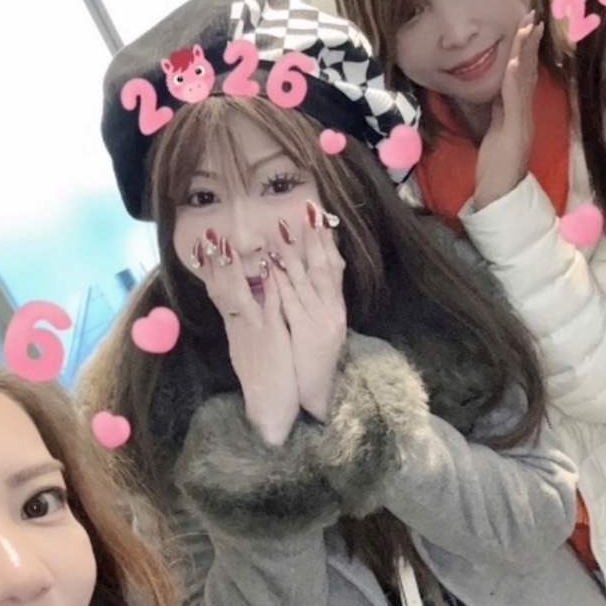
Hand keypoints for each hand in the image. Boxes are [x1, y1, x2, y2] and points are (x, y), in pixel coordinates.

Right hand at [196, 230, 299, 445]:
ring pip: (239, 294)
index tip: (205, 248)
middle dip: (216, 262)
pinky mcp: (271, 336)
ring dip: (234, 268)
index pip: (218, 293)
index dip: (211, 270)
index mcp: (235, 328)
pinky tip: (266, 269)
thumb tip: (240, 308)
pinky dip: (266, 286)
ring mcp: (254, 330)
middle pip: (222, 289)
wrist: (269, 406)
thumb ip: (244, 326)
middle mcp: (240, 326)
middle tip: (209, 236)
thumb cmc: (263, 379)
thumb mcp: (248, 349)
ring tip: (227, 244)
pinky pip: (268, 306)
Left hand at [269, 202, 346, 421]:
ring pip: (305, 281)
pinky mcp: (301, 332)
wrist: (315, 395)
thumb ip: (313, 305)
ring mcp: (318, 321)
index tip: (320, 217)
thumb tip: (310, 280)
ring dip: (294, 253)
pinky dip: (280, 281)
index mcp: (334, 310)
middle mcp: (331, 312)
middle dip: (316, 238)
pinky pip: (289, 302)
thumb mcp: (318, 331)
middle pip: (324, 268)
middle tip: (309, 210)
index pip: (334, 268)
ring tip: (284, 228)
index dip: (328, 242)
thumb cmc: (313, 363)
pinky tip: (271, 265)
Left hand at [473, 12, 543, 209]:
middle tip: (533, 15)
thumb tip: (497, 94)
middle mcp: (524, 113)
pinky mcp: (514, 130)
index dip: (526, 50)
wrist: (502, 195)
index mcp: (519, 113)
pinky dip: (513, 80)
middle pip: (528, 71)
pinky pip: (514, 100)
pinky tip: (513, 61)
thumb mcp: (495, 134)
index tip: (528, 26)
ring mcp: (521, 121)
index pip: (522, 75)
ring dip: (525, 52)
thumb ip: (498, 113)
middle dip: (529, 42)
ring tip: (526, 27)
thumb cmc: (497, 168)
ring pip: (523, 80)